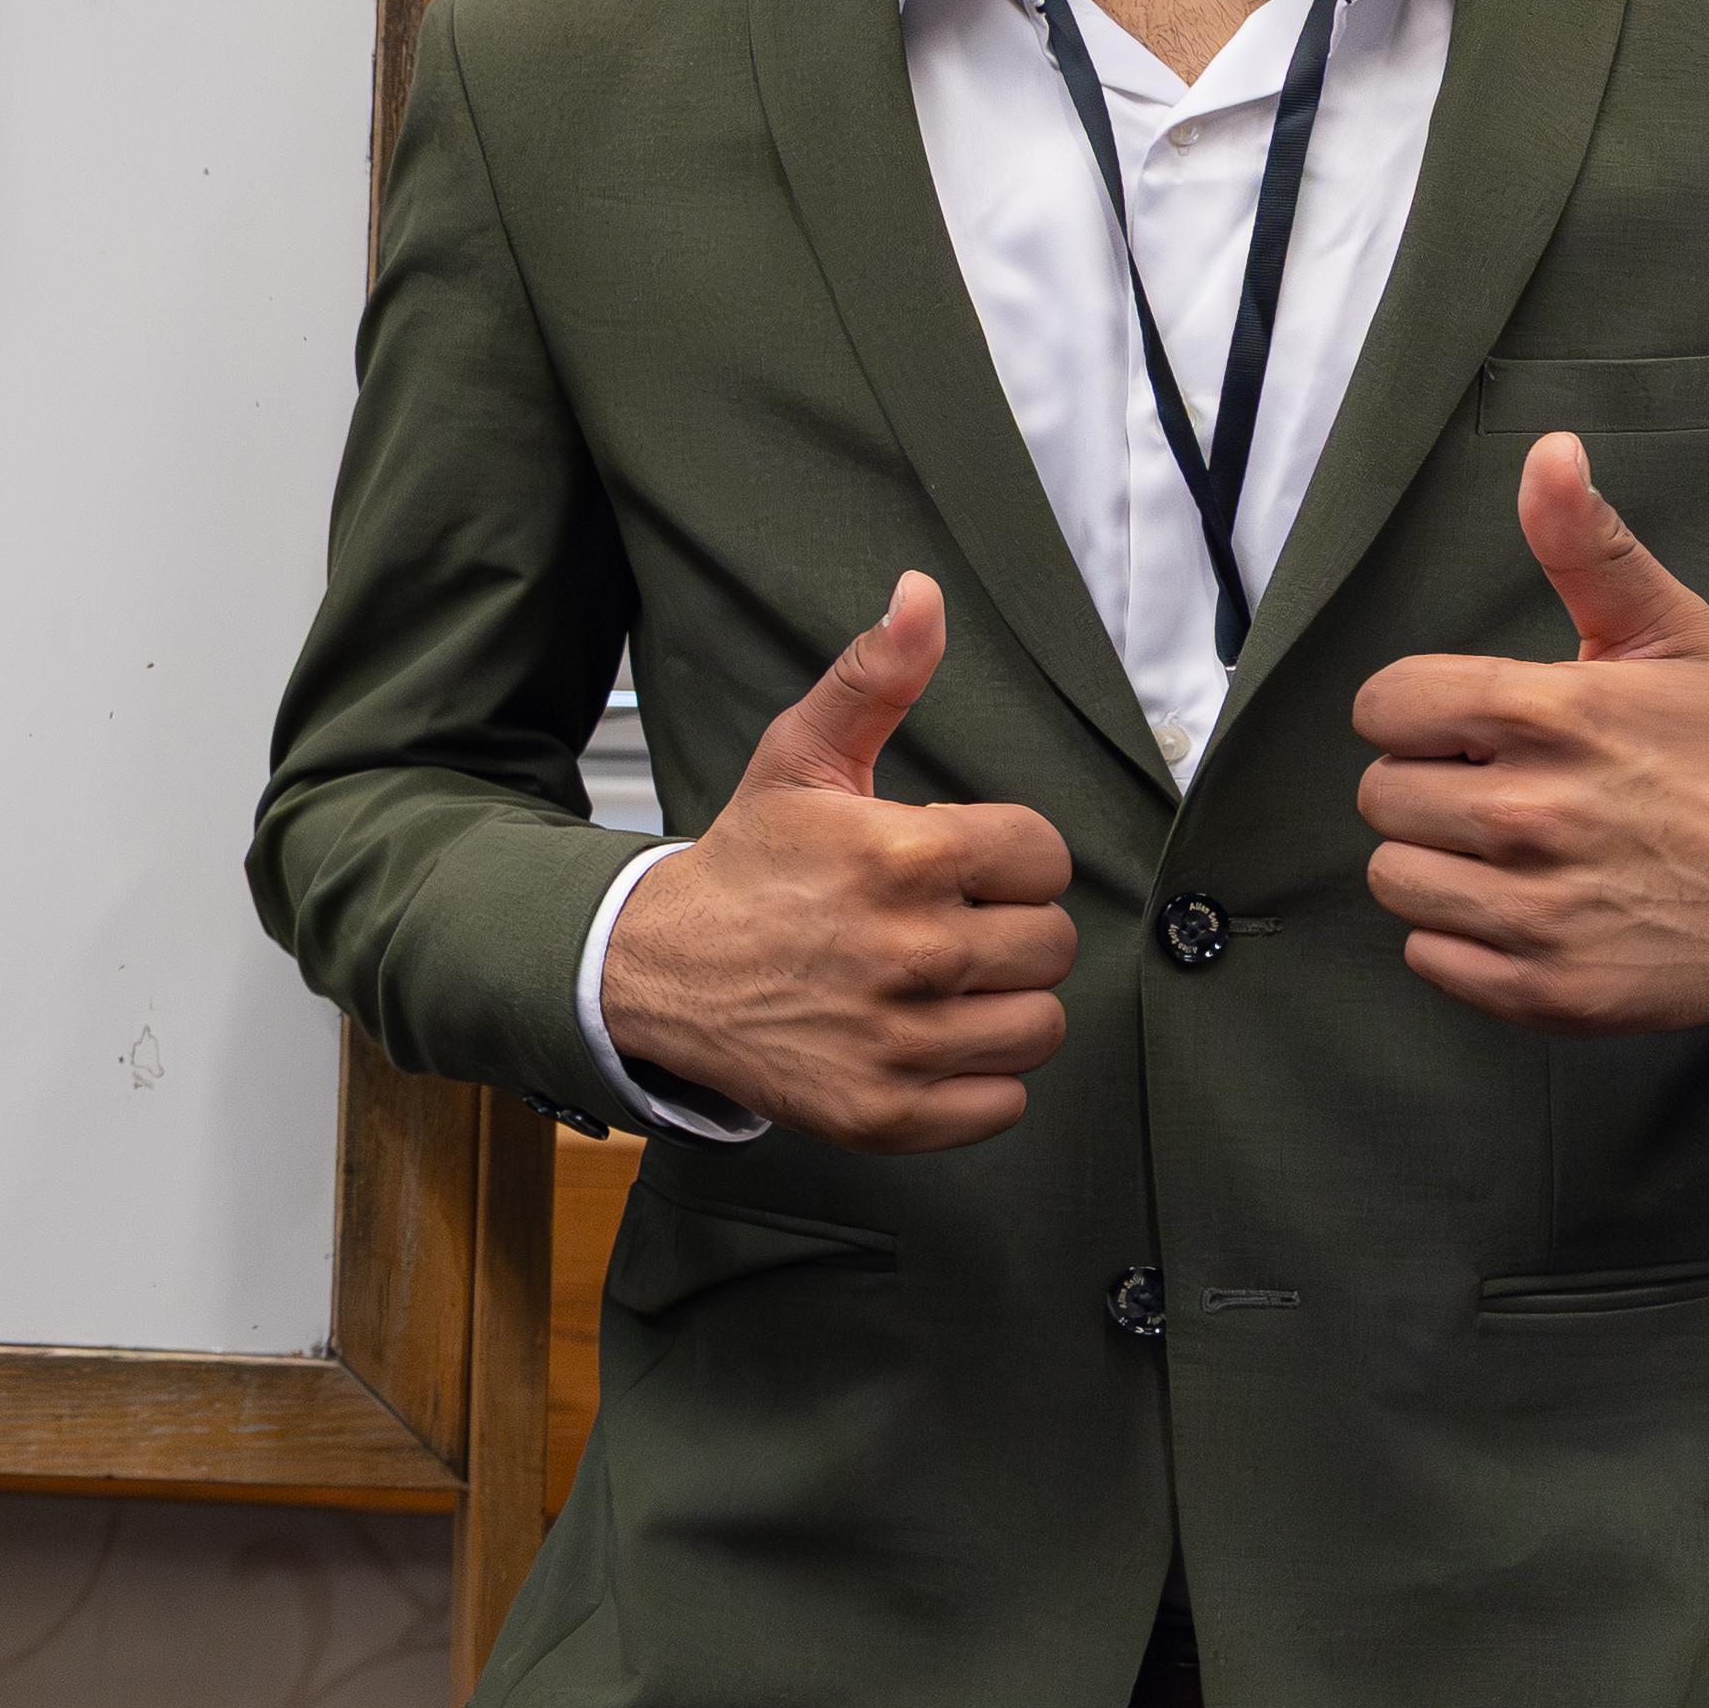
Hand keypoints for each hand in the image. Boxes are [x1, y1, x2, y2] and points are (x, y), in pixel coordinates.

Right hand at [603, 572, 1080, 1150]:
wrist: (657, 969)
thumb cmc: (747, 863)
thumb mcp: (801, 758)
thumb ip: (875, 676)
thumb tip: (923, 594)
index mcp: (903, 855)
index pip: (1044, 858)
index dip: (1006, 858)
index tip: (958, 867)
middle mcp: (911, 951)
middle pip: (1051, 945)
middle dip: (1007, 931)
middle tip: (946, 927)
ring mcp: (899, 1041)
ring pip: (1039, 1027)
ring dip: (1000, 1007)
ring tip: (942, 986)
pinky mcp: (886, 1113)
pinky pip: (1003, 1104)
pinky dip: (977, 1082)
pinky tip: (928, 1042)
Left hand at [1353, 437, 1708, 1028]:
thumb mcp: (1671, 635)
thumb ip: (1590, 546)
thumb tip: (1549, 451)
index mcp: (1555, 716)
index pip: (1386, 705)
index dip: (1418, 711)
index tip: (1469, 725)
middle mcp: (1539, 815)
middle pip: (1381, 793)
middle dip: (1430, 783)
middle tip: (1500, 787)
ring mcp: (1542, 911)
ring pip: (1394, 875)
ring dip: (1437, 861)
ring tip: (1508, 850)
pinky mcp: (1549, 990)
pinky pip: (1428, 956)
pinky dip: (1460, 938)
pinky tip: (1523, 908)